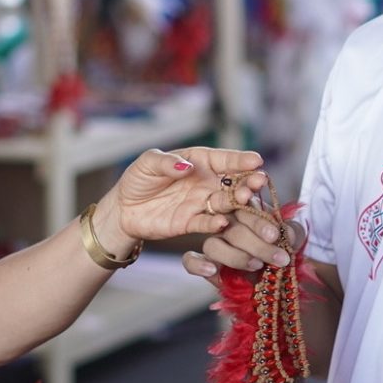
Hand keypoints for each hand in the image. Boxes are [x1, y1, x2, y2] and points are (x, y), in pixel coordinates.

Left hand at [92, 147, 266, 254]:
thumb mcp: (147, 164)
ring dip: (236, 202)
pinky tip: (221, 222)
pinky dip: (215, 223)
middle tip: (257, 182)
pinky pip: (208, 222)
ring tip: (243, 199)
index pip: (224, 159)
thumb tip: (185, 166)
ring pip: (226, 203)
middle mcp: (206, 182)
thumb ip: (165, 163)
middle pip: (233, 182)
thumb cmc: (138, 179)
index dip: (240, 160)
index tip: (256, 160)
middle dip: (247, 181)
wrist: (124, 209)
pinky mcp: (193, 223)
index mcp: (199, 160)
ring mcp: (202, 203)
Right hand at [182, 208, 303, 287]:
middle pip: (232, 229)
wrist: (277, 274)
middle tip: (278, 257)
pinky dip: (198, 265)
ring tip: (257, 265)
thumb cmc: (283, 248)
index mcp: (246, 209)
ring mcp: (215, 242)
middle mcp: (227, 223)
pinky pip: (190, 260)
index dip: (258, 222)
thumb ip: (290, 233)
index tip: (275, 235)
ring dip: (235, 256)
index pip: (246, 210)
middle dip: (256, 244)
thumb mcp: (292, 239)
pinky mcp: (205, 263)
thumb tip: (284, 232)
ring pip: (212, 244)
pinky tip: (212, 271)